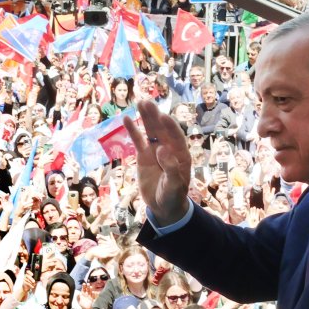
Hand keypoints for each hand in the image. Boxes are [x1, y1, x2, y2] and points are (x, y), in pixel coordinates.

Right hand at [125, 100, 192, 225]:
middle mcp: (169, 149)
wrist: (163, 206)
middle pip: (162, 129)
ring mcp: (155, 151)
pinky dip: (133, 130)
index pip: (176, 137)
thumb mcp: (174, 185)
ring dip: (146, 117)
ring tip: (140, 102)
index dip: (170, 127)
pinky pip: (138, 141)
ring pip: (150, 131)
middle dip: (155, 116)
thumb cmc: (173, 196)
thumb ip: (170, 168)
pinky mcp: (144, 156)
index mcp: (181, 154)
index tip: (163, 117)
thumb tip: (161, 149)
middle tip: (147, 103)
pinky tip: (127, 119)